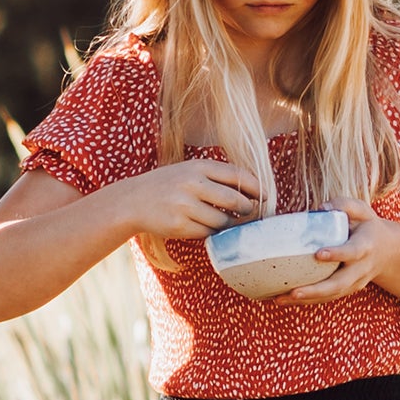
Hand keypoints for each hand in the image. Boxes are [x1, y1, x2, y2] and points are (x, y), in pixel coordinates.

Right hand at [115, 156, 269, 244]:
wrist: (134, 201)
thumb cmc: (169, 185)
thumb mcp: (191, 170)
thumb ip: (218, 177)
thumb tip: (254, 191)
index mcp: (198, 166)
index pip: (238, 176)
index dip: (257, 187)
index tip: (265, 196)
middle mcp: (192, 184)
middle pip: (236, 201)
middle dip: (249, 209)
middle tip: (251, 213)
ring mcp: (184, 206)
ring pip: (223, 221)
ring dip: (231, 224)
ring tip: (230, 221)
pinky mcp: (179, 226)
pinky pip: (208, 233)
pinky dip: (213, 232)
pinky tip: (209, 227)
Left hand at [261, 216, 399, 305]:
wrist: (388, 251)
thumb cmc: (368, 227)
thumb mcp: (363, 211)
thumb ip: (345, 205)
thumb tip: (321, 208)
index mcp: (366, 246)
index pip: (353, 252)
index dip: (337, 254)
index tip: (318, 254)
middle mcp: (361, 269)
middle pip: (339, 284)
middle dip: (316, 290)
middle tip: (293, 292)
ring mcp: (355, 283)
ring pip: (331, 295)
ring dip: (306, 299)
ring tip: (280, 299)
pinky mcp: (347, 290)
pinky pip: (326, 298)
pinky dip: (306, 301)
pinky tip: (284, 299)